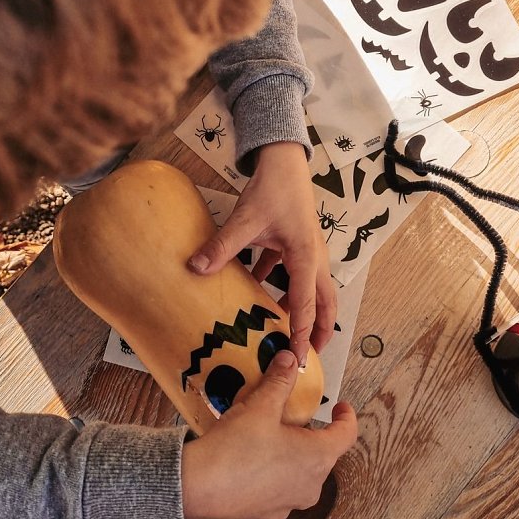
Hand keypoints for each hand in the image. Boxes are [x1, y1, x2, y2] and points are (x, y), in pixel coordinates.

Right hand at [181, 350, 356, 518]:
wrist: (199, 486)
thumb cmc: (236, 447)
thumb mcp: (261, 405)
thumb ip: (280, 380)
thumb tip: (291, 359)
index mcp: (317, 457)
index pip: (346, 435)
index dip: (347, 417)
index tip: (340, 407)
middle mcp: (311, 485)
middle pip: (323, 454)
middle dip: (313, 433)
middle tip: (294, 416)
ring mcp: (290, 503)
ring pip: (303, 473)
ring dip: (294, 455)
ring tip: (273, 437)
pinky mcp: (269, 513)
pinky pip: (282, 489)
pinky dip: (276, 473)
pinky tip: (255, 461)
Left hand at [188, 141, 335, 366]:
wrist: (284, 161)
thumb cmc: (273, 187)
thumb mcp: (245, 219)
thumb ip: (222, 246)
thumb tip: (195, 268)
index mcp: (306, 257)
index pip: (306, 304)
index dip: (302, 333)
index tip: (300, 358)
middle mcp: (314, 257)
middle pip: (323, 302)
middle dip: (319, 329)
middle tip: (309, 356)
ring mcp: (307, 250)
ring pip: (311, 289)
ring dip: (302, 310)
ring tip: (288, 332)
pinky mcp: (296, 243)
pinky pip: (292, 273)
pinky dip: (281, 287)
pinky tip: (258, 292)